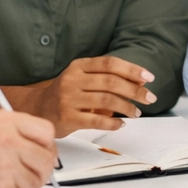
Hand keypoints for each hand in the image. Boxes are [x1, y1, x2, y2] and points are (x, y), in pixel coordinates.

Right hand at [0, 108, 57, 187]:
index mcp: (4, 121)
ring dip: (24, 186)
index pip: (47, 132)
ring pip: (36, 181)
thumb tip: (42, 145)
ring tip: (3, 180)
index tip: (41, 152)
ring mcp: (4, 167)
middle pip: (46, 159)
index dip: (46, 145)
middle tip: (28, 172)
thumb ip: (14, 131)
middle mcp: (7, 141)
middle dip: (40, 169)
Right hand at [21, 56, 157, 135]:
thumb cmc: (67, 93)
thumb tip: (141, 80)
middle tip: (149, 97)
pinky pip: (97, 120)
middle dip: (135, 90)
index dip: (132, 69)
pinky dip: (113, 123)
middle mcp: (72, 80)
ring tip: (136, 112)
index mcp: (79, 66)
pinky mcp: (67, 117)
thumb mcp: (84, 78)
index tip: (149, 77)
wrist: (37, 109)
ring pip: (107, 100)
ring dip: (127, 107)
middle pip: (111, 82)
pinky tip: (120, 123)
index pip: (110, 63)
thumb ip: (109, 77)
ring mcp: (68, 99)